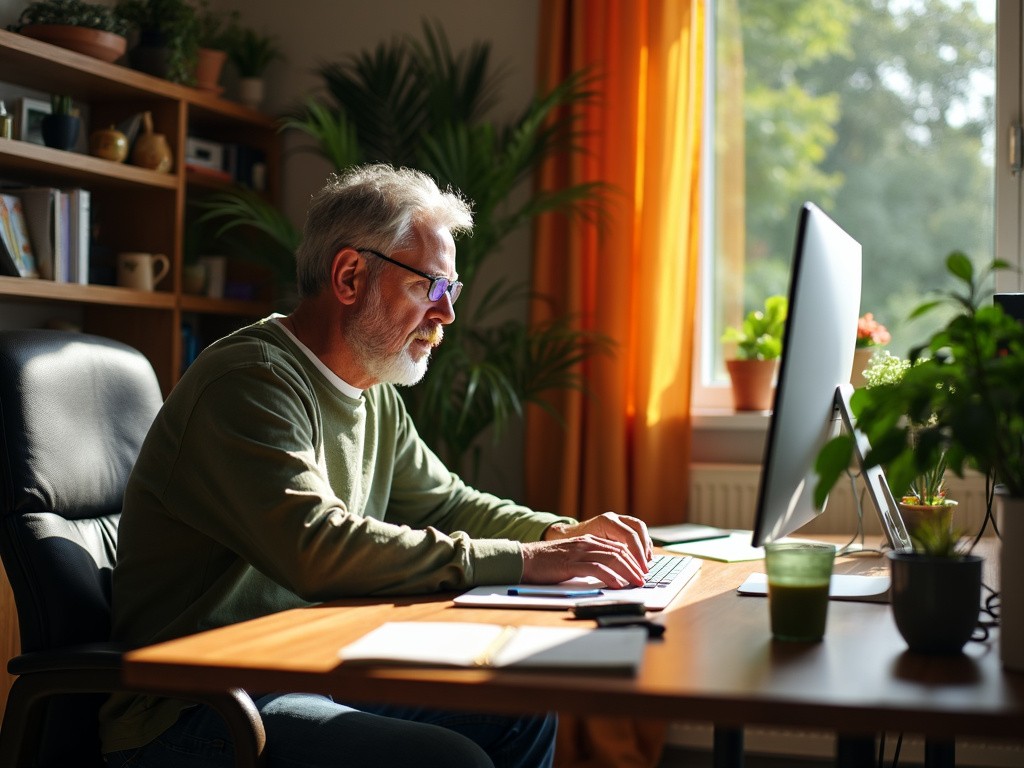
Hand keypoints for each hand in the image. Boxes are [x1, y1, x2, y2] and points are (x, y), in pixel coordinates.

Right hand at [520, 512, 652, 587]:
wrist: (525, 559)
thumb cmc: (548, 562)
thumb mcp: (572, 557)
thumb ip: (588, 560)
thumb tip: (608, 573)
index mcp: (587, 541)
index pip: (616, 547)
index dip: (632, 559)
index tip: (640, 571)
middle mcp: (586, 543)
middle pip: (618, 552)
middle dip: (634, 566)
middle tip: (643, 579)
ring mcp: (579, 552)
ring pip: (611, 559)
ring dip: (627, 572)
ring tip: (636, 582)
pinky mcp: (571, 564)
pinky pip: (596, 568)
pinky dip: (610, 577)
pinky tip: (617, 584)